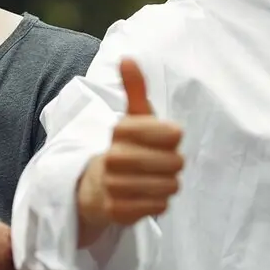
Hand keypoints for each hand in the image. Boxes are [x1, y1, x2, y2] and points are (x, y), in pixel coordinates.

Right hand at [77, 58, 183, 233]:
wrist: (95, 188)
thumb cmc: (125, 148)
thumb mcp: (132, 118)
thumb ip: (134, 89)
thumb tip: (127, 58)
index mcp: (120, 130)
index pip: (172, 134)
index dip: (174, 138)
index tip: (168, 138)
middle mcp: (114, 157)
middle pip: (174, 162)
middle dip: (174, 164)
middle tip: (164, 163)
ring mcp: (114, 186)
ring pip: (169, 186)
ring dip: (168, 184)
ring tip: (156, 179)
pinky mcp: (118, 211)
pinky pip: (158, 207)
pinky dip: (159, 203)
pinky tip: (147, 196)